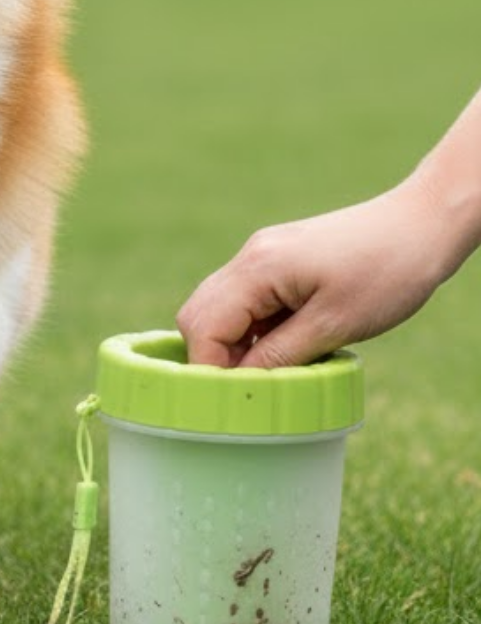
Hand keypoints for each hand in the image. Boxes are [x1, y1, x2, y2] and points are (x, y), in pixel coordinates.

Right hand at [177, 179, 450, 367]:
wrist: (423, 223)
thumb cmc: (387, 271)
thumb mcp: (334, 325)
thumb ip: (279, 357)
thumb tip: (239, 386)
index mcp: (257, 268)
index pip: (204, 326)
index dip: (210, 368)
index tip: (234, 400)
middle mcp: (250, 257)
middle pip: (200, 314)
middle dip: (215, 356)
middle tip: (251, 387)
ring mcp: (263, 255)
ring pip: (222, 308)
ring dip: (237, 343)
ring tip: (274, 369)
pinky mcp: (279, 259)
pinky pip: (248, 300)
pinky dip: (256, 328)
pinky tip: (287, 345)